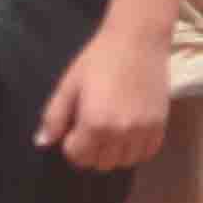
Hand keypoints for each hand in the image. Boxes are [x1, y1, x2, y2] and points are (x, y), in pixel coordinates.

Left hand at [37, 31, 172, 170]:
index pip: (78, 157)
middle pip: (100, 163)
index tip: (73, 129)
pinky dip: (135, 149)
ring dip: (113, 152)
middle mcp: (120, 133)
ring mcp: (143, 131)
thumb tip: (43, 142)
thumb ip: (54, 116)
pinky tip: (128, 132)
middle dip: (91, 151)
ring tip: (111, 131)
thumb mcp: (69, 84)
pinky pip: (145, 153)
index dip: (71, 144)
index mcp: (94, 124)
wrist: (138, 40)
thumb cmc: (99, 59)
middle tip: (91, 128)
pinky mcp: (160, 126)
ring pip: (124, 162)